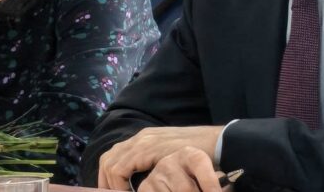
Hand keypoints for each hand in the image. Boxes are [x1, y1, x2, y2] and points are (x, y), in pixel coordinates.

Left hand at [97, 126, 223, 189]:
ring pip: (111, 164)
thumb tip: (152, 183)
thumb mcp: (175, 158)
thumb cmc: (202, 154)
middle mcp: (141, 138)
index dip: (109, 176)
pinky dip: (119, 185)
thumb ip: (161, 166)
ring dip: (111, 185)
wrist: (219, 143)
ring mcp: (144, 143)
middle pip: (109, 158)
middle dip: (105, 181)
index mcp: (146, 138)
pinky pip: (121, 169)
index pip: (117, 155)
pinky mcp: (148, 151)